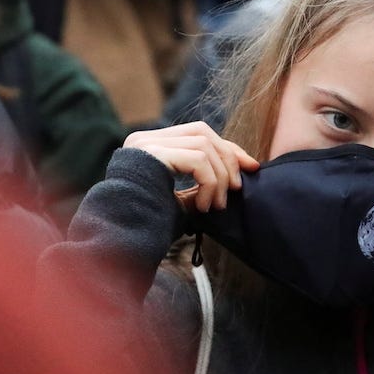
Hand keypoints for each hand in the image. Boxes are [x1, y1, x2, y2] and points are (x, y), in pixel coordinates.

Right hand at [123, 122, 258, 212]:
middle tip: (237, 190)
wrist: (121, 239)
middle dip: (229, 160)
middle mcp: (147, 139)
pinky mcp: (152, 154)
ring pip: (204, 145)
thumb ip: (201, 183)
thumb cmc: (150, 225)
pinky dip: (210, 183)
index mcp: (153, 146)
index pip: (200, 134)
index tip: (251, 168)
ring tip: (217, 205)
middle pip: (204, 133)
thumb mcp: (181, 200)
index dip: (229, 149)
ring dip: (220, 177)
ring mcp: (147, 144)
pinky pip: (198, 159)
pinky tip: (204, 207)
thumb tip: (236, 175)